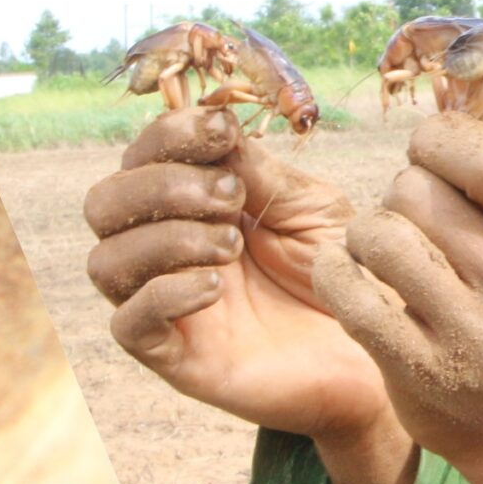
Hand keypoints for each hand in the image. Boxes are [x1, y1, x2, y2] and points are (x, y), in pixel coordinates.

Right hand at [84, 107, 387, 441]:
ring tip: (231, 247)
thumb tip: (213, 125)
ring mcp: (165, 305)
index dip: (168, 135)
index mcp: (192, 205)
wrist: (379, 350)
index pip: (141, 157)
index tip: (220, 132)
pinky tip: (216, 287)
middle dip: (159, 186)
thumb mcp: (310, 206)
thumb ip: (258, 170)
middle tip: (230, 199)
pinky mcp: (175, 358)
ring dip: (164, 239)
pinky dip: (163, 295)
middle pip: (103, 204)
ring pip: (106, 261)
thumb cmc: (343, 274)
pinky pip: (128, 325)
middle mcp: (166, 251)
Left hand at [309, 113, 482, 483]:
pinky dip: (334, 276)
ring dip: (362, 234)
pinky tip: (347, 280)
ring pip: (376, 234)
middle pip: (416, 190)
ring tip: (377, 251)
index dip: (439, 140)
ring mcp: (469, 336)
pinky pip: (348, 294)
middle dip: (399, 194)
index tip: (430, 158)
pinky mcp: (417, 371)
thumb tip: (445, 109)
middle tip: (409, 221)